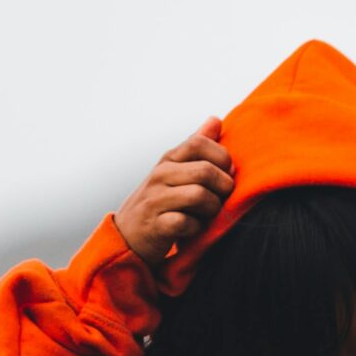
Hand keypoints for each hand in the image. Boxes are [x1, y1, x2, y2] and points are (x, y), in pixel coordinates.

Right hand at [113, 119, 233, 265]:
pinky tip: (192, 228)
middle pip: (205, 171)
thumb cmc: (160, 200)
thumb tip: (215, 119)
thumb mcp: (174, 169)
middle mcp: (160, 175)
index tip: (226, 172)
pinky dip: (197, 228)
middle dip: (223, 187)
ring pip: (199, 196)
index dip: (221, 157)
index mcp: (168, 159)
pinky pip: (187, 223)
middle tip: (221, 198)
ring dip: (212, 209)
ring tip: (207, 214)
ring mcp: (155, 200)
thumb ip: (196, 146)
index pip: (199, 143)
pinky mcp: (156, 226)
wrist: (128, 235)